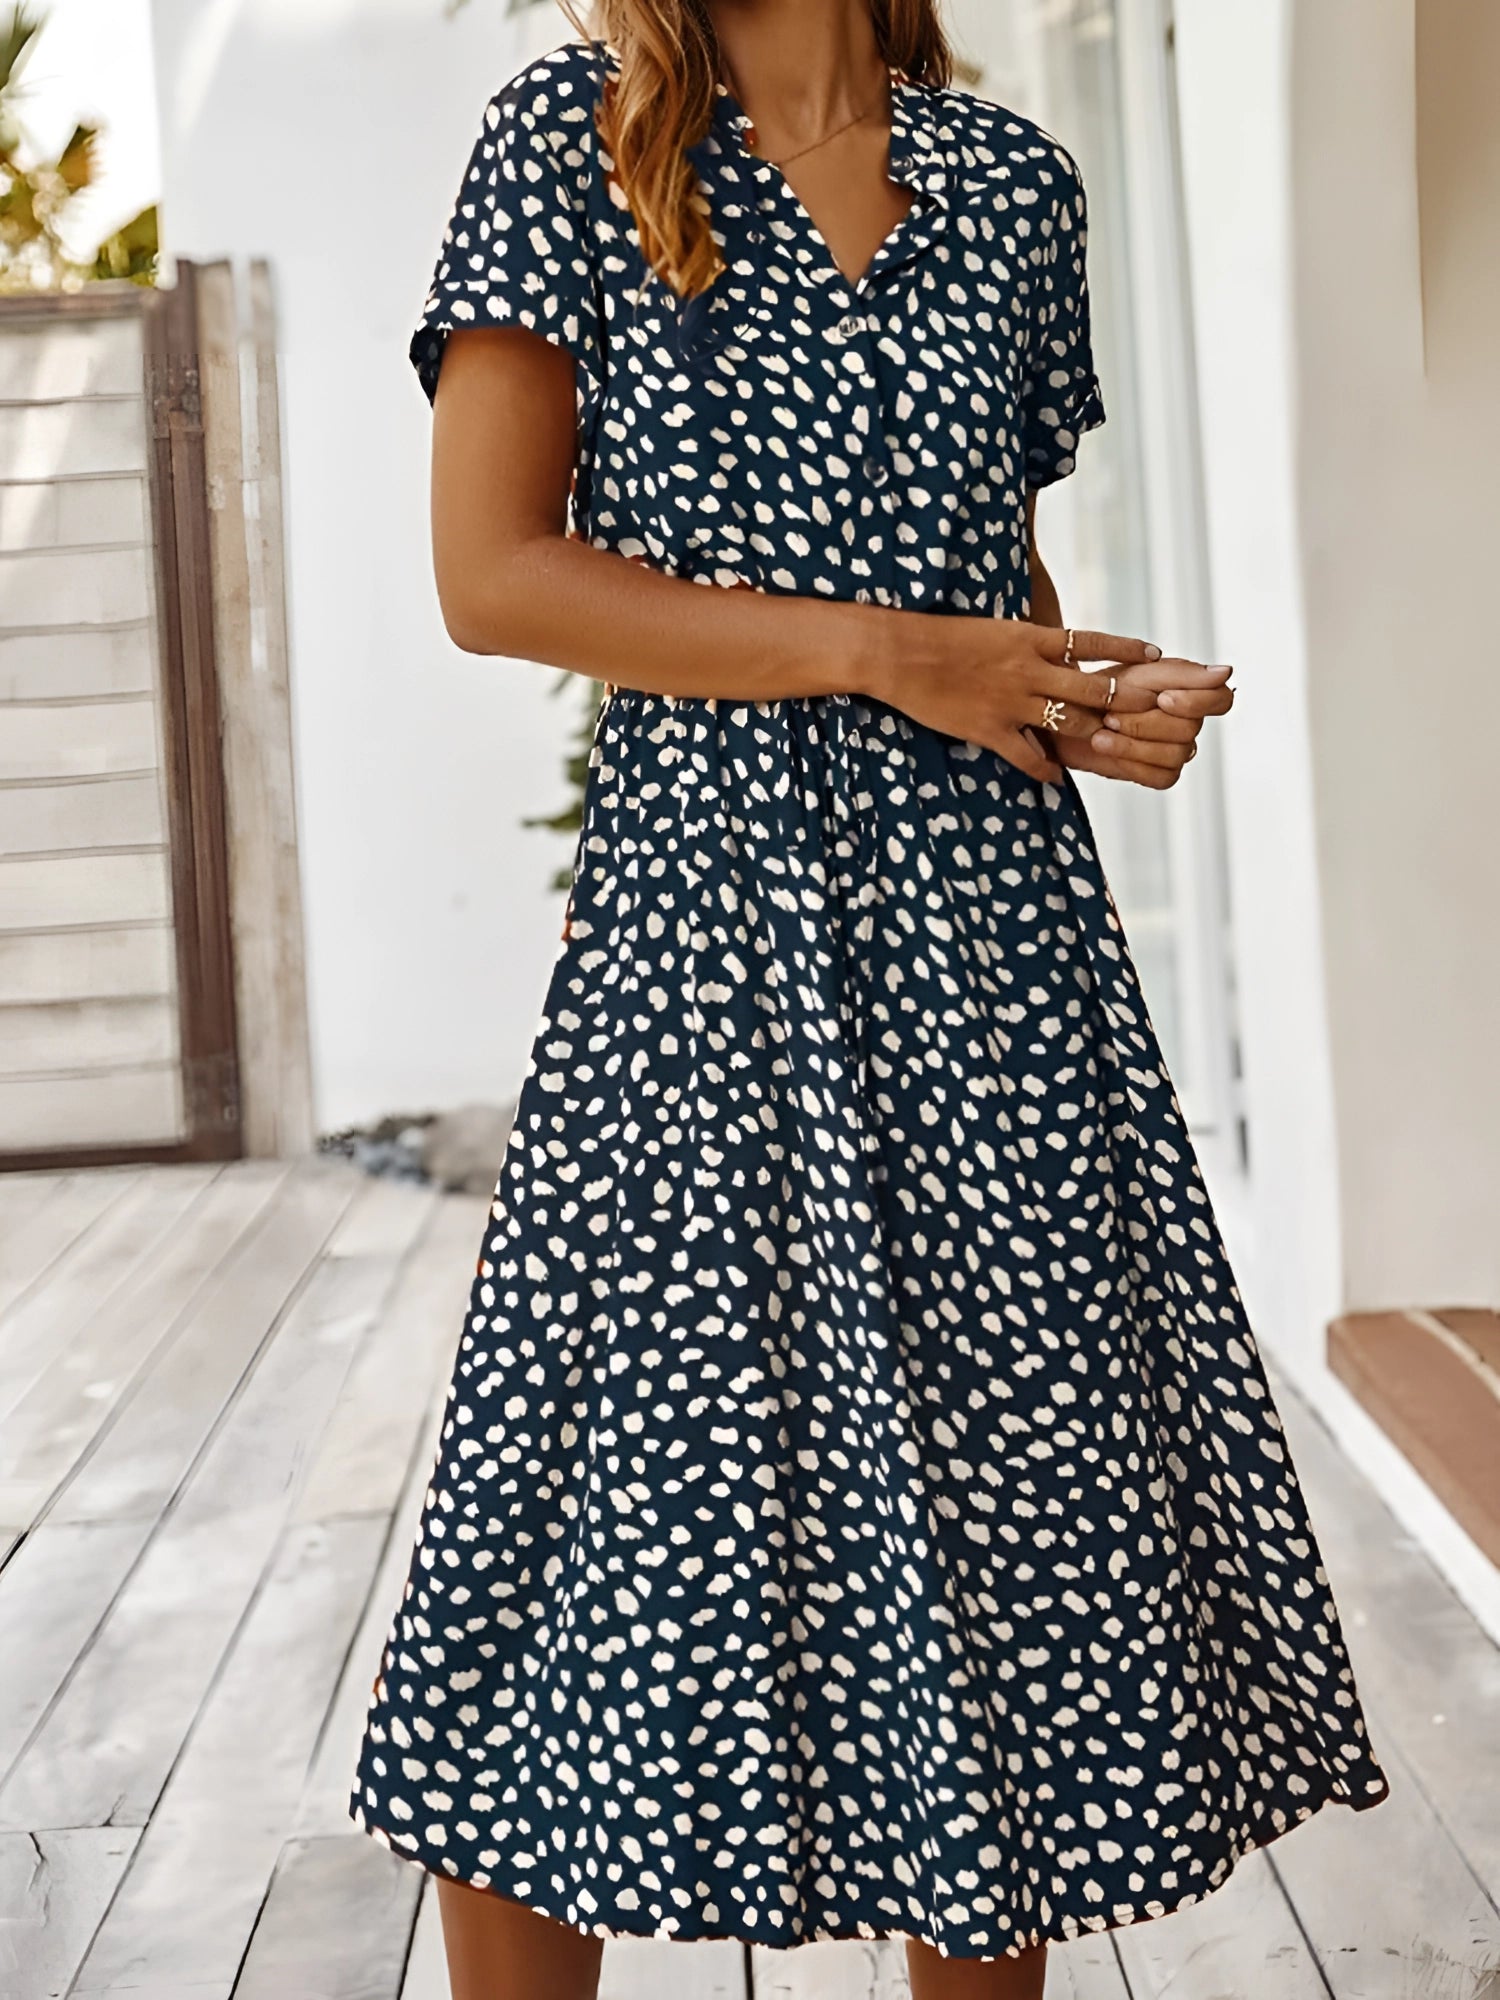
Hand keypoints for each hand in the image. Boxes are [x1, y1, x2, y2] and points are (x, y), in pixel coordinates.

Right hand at [888, 619, 1167, 783]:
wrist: (902, 653)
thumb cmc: (944, 636)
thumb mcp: (996, 630)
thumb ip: (1030, 643)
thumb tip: (1060, 650)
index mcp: (1030, 639)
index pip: (1092, 642)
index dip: (1126, 649)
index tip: (1155, 655)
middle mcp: (1029, 670)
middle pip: (1093, 689)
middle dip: (1128, 701)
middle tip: (1153, 711)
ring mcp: (1011, 703)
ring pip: (1070, 724)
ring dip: (1093, 735)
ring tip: (1112, 745)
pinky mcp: (990, 729)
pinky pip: (1029, 757)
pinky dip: (1047, 770)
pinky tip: (1058, 779)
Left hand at [1055, 657, 1234, 789]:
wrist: (1064, 714)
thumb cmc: (1103, 688)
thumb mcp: (1139, 673)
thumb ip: (1183, 674)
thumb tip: (1226, 672)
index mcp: (1192, 692)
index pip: (1221, 700)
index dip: (1196, 702)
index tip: (1162, 699)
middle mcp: (1190, 722)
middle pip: (1189, 730)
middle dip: (1145, 723)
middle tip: (1111, 715)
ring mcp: (1177, 751)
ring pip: (1174, 755)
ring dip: (1132, 743)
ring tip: (1101, 731)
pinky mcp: (1160, 774)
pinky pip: (1160, 776)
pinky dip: (1130, 763)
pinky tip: (1105, 747)